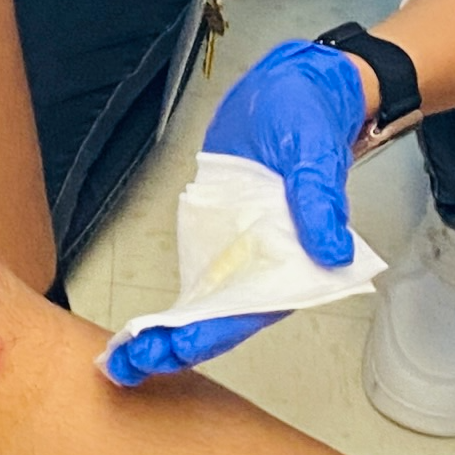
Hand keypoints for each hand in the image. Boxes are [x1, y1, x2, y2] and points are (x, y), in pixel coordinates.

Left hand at [102, 43, 370, 384]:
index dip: (210, 331)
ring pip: (205, 305)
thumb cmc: (312, 118)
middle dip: (175, 345)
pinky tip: (145, 326)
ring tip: (125, 357)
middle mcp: (268, 260)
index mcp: (296, 252)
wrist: (297, 88)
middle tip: (126, 365)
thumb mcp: (314, 151)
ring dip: (168, 333)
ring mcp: (242, 250)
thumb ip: (319, 200)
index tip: (172, 349)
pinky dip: (173, 305)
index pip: (250, 306)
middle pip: (221, 317)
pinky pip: (197, 277)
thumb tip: (330, 250)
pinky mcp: (222, 233)